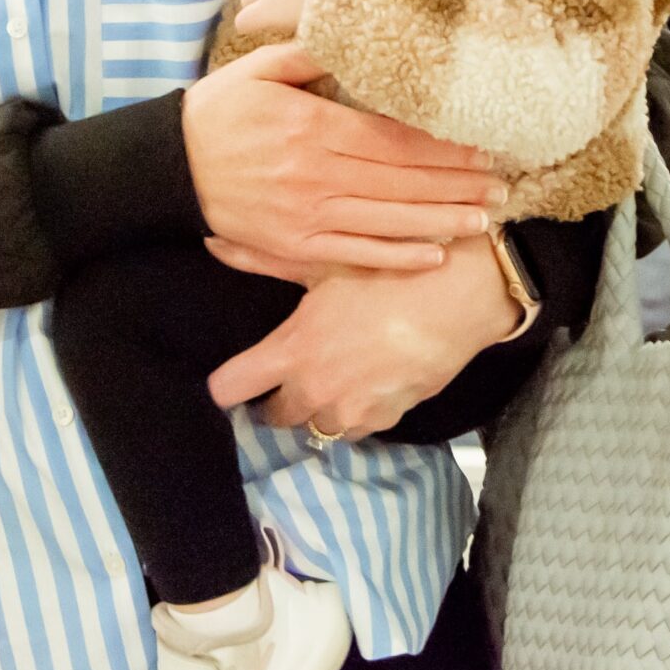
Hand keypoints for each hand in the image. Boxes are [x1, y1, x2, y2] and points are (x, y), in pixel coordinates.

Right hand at [181, 41, 507, 272]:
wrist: (168, 169)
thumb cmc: (217, 112)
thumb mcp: (257, 68)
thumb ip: (308, 54)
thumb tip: (354, 39)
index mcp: (312, 126)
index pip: (392, 139)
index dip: (441, 146)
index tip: (481, 147)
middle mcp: (315, 173)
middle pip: (401, 181)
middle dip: (456, 184)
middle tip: (502, 186)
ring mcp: (306, 215)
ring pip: (387, 220)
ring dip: (440, 220)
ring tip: (483, 218)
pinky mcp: (294, 247)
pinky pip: (355, 254)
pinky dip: (397, 256)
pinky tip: (434, 254)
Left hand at [207, 237, 529, 439]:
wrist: (458, 296)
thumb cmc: (386, 273)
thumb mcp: (322, 263)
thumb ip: (263, 260)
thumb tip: (211, 242)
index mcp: (292, 351)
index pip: (230, 389)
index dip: (224, 386)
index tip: (230, 381)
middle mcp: (315, 390)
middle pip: (273, 417)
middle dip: (276, 398)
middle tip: (291, 372)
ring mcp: (351, 411)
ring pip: (317, 425)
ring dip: (318, 407)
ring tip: (334, 375)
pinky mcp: (385, 420)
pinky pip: (355, 427)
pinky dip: (354, 411)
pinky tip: (366, 382)